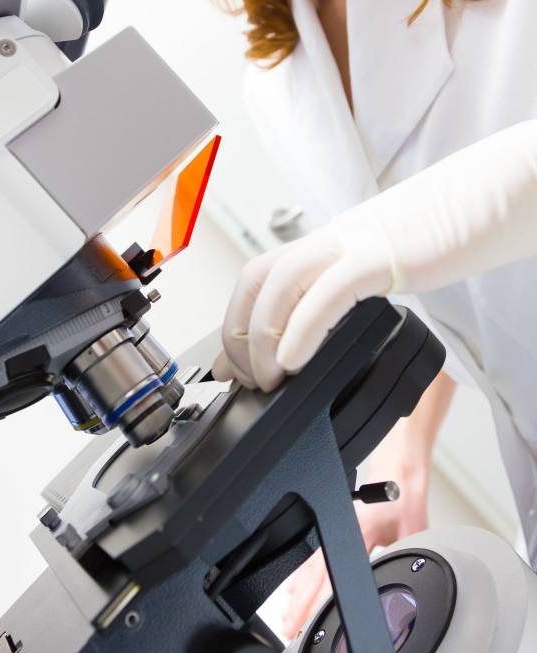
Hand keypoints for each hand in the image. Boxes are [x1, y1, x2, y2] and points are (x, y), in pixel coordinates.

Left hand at [213, 120, 536, 391]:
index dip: (236, 321)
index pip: (261, 276)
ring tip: (269, 379)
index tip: (233, 364)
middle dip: (237, 334)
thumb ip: (353, 289)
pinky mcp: (384, 255)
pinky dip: (300, 331)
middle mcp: (333, 239)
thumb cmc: (454, 227)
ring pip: (278, 284)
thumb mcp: (388, 261)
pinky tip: (294, 362)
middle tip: (245, 378)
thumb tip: (331, 330)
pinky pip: (327, 294)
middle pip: (256, 279)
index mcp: (331, 243)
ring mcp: (355, 243)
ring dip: (261, 338)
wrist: (505, 188)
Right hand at [281, 477, 427, 638]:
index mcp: (358, 532)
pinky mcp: (335, 530)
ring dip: (298, 592)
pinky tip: (296, 588)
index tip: (309, 618)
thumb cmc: (405, 499)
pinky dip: (302, 575)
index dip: (319, 598)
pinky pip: (312, 556)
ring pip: (309, 565)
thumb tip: (408, 588)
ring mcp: (334, 530)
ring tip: (288, 613)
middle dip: (299, 602)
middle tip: (289, 625)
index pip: (332, 571)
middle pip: (313, 572)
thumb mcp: (413, 535)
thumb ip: (405, 561)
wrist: (398, 473)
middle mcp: (340, 532)